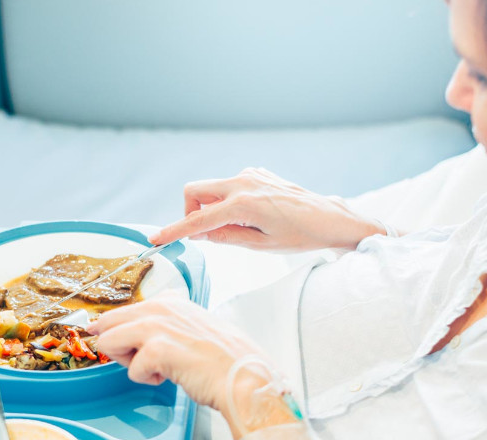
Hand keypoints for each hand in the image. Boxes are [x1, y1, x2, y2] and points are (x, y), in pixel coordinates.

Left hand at [86, 297, 265, 409]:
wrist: (243, 376)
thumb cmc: (225, 358)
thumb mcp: (197, 323)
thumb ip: (173, 316)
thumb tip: (154, 314)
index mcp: (170, 301)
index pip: (123, 310)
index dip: (119, 331)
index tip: (126, 344)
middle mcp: (160, 307)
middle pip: (107, 322)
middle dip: (118, 345)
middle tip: (143, 359)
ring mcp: (156, 326)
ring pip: (108, 342)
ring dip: (129, 362)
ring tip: (156, 367)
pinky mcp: (156, 349)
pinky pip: (131, 370)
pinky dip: (147, 379)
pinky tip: (169, 376)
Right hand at [148, 167, 383, 251]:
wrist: (329, 218)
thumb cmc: (300, 236)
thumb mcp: (260, 246)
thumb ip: (224, 237)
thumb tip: (198, 233)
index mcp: (244, 204)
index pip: (198, 219)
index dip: (175, 230)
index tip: (156, 238)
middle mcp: (244, 183)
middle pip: (195, 191)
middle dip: (192, 212)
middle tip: (207, 233)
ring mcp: (251, 174)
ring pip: (212, 189)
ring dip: (213, 208)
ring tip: (241, 227)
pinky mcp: (257, 173)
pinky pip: (230, 186)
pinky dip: (229, 201)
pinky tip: (254, 215)